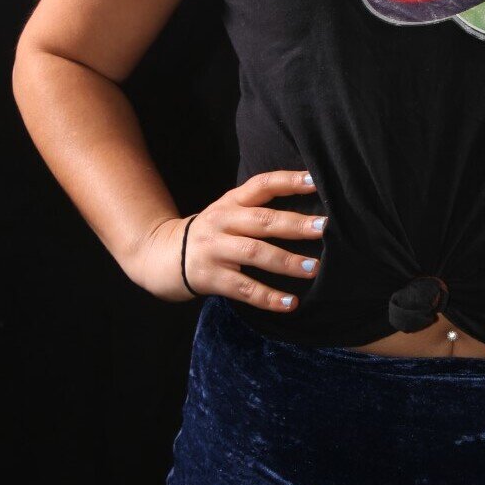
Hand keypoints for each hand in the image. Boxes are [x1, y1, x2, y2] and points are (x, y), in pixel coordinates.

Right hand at [134, 169, 326, 309]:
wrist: (160, 255)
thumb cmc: (211, 233)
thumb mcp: (228, 211)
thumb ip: (258, 207)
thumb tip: (308, 208)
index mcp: (231, 202)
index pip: (262, 184)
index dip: (289, 181)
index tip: (316, 180)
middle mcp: (223, 222)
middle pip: (262, 220)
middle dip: (295, 224)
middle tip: (324, 228)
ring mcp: (214, 250)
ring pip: (254, 254)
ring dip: (286, 262)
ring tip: (314, 268)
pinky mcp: (210, 278)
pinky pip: (244, 289)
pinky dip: (268, 297)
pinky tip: (291, 304)